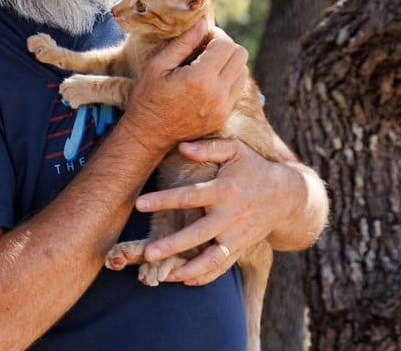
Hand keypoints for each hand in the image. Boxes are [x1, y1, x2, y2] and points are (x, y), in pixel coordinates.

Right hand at [122, 22, 248, 150]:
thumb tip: (201, 23)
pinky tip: (208, 80)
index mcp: (200, 79)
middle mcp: (217, 94)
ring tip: (207, 64)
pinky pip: (237, 89)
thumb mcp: (157, 66)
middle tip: (205, 48)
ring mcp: (223, 107)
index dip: (215, 34)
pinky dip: (228, 79)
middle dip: (225, 46)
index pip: (226, 44)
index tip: (201, 36)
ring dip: (229, 63)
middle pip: (241, 55)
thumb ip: (182, 43)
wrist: (149, 135)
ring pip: (244, 71)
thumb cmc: (148, 97)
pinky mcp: (224, 116)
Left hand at [134, 138, 291, 285]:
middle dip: (173, 245)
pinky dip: (206, 276)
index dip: (163, 200)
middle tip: (148, 253)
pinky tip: (185, 281)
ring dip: (188, 269)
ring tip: (164, 277)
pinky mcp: (241, 247)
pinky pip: (223, 266)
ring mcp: (237, 236)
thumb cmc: (254, 168)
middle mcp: (230, 216)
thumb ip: (208, 148)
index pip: (189, 197)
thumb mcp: (235, 150)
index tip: (139, 204)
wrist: (287, 196)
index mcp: (223, 190)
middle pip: (198, 234)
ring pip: (211, 258)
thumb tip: (182, 146)